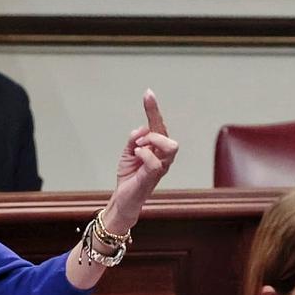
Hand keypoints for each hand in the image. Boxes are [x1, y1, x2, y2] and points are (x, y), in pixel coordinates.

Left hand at [106, 89, 178, 232]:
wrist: (123, 200)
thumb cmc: (130, 178)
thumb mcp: (128, 153)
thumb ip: (134, 139)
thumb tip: (142, 130)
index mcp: (156, 148)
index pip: (158, 125)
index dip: (153, 109)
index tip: (148, 93)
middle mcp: (162, 156)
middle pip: (166, 131)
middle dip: (153, 125)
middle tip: (137, 140)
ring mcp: (160, 167)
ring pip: (170, 146)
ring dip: (152, 141)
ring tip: (138, 148)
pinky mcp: (153, 177)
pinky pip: (156, 161)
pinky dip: (145, 154)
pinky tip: (137, 156)